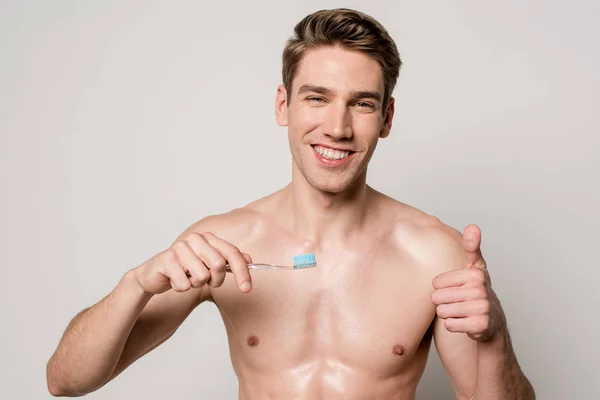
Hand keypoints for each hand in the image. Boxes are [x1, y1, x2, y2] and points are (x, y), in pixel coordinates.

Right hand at [134, 232, 252, 294]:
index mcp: (207, 238)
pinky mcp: (166, 260)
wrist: (155, 275)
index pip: (232, 253)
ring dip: (195, 284)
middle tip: (204, 280)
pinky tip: (174, 280)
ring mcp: (179, 248)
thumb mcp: (209, 266)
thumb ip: (228, 261)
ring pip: (201, 276)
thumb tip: (249, 259)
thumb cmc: (185, 269)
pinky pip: (184, 284)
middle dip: (215, 280)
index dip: (242, 272)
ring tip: (187, 278)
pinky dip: (181, 288)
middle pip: (218, 265)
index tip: (247, 289)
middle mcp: (194, 239)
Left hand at [431, 224, 505, 340]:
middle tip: (457, 302)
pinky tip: (464, 322)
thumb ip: (472, 246)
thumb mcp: (475, 266)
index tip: (456, 287)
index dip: (441, 287)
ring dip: (447, 313)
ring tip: (461, 311)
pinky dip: (453, 325)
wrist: (492, 321)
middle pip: (438, 297)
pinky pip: (450, 325)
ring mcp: (482, 308)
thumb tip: (473, 226)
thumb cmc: (476, 290)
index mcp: (476, 273)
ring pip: (443, 311)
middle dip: (442, 302)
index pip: (437, 283)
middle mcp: (481, 289)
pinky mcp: (481, 326)